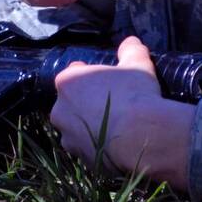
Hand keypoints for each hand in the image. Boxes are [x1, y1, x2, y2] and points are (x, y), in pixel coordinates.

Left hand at [49, 36, 193, 191]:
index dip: (89, 77)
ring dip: (90, 127)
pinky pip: (89, 149)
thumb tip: (131, 42)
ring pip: (76, 129)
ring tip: (116, 127)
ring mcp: (69, 138)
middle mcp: (60, 111)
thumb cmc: (135, 94)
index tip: (105, 81)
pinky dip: (99, 146)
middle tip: (111, 104)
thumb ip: (131, 50)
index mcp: (68, 83)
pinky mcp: (82, 159)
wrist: (141, 135)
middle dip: (86, 104)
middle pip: (71, 104)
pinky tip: (118, 144)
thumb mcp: (137, 64)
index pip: (72, 75)